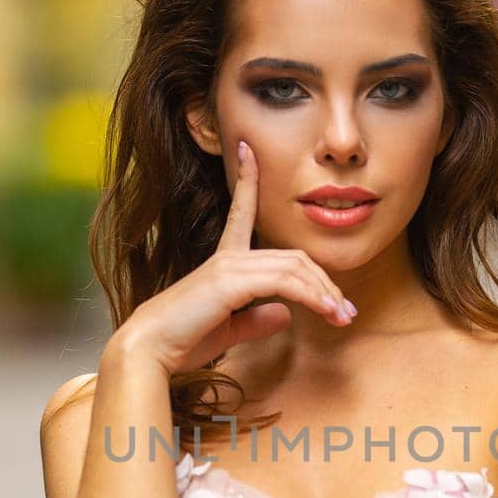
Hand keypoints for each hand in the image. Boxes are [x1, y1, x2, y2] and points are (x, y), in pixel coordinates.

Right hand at [115, 139, 356, 374]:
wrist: (152, 349)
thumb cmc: (184, 340)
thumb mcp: (230, 329)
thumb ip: (257, 319)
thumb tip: (285, 313)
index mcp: (224, 261)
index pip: (242, 211)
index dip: (247, 180)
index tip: (247, 149)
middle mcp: (228, 256)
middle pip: (293, 256)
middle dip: (324, 282)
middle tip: (346, 311)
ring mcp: (229, 265)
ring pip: (294, 267)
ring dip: (324, 293)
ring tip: (342, 316)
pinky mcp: (230, 280)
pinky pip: (284, 282)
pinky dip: (312, 297)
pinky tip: (326, 312)